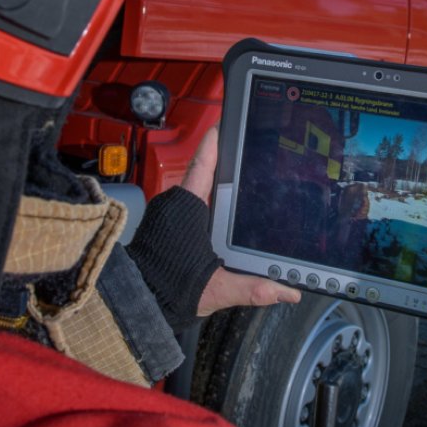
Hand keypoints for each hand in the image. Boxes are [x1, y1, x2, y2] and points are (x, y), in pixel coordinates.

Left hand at [187, 125, 300, 316]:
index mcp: (188, 208)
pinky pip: (192, 203)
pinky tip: (225, 209)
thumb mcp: (216, 288)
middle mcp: (178, 205)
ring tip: (241, 174)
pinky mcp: (169, 226)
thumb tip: (286, 291)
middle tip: (246, 148)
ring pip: (197, 189)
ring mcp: (171, 214)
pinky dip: (208, 200)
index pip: (203, 164)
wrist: (140, 303)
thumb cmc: (169, 289)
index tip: (225, 123)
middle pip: (203, 173)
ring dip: (216, 182)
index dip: (215, 142)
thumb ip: (253, 288)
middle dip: (224, 161)